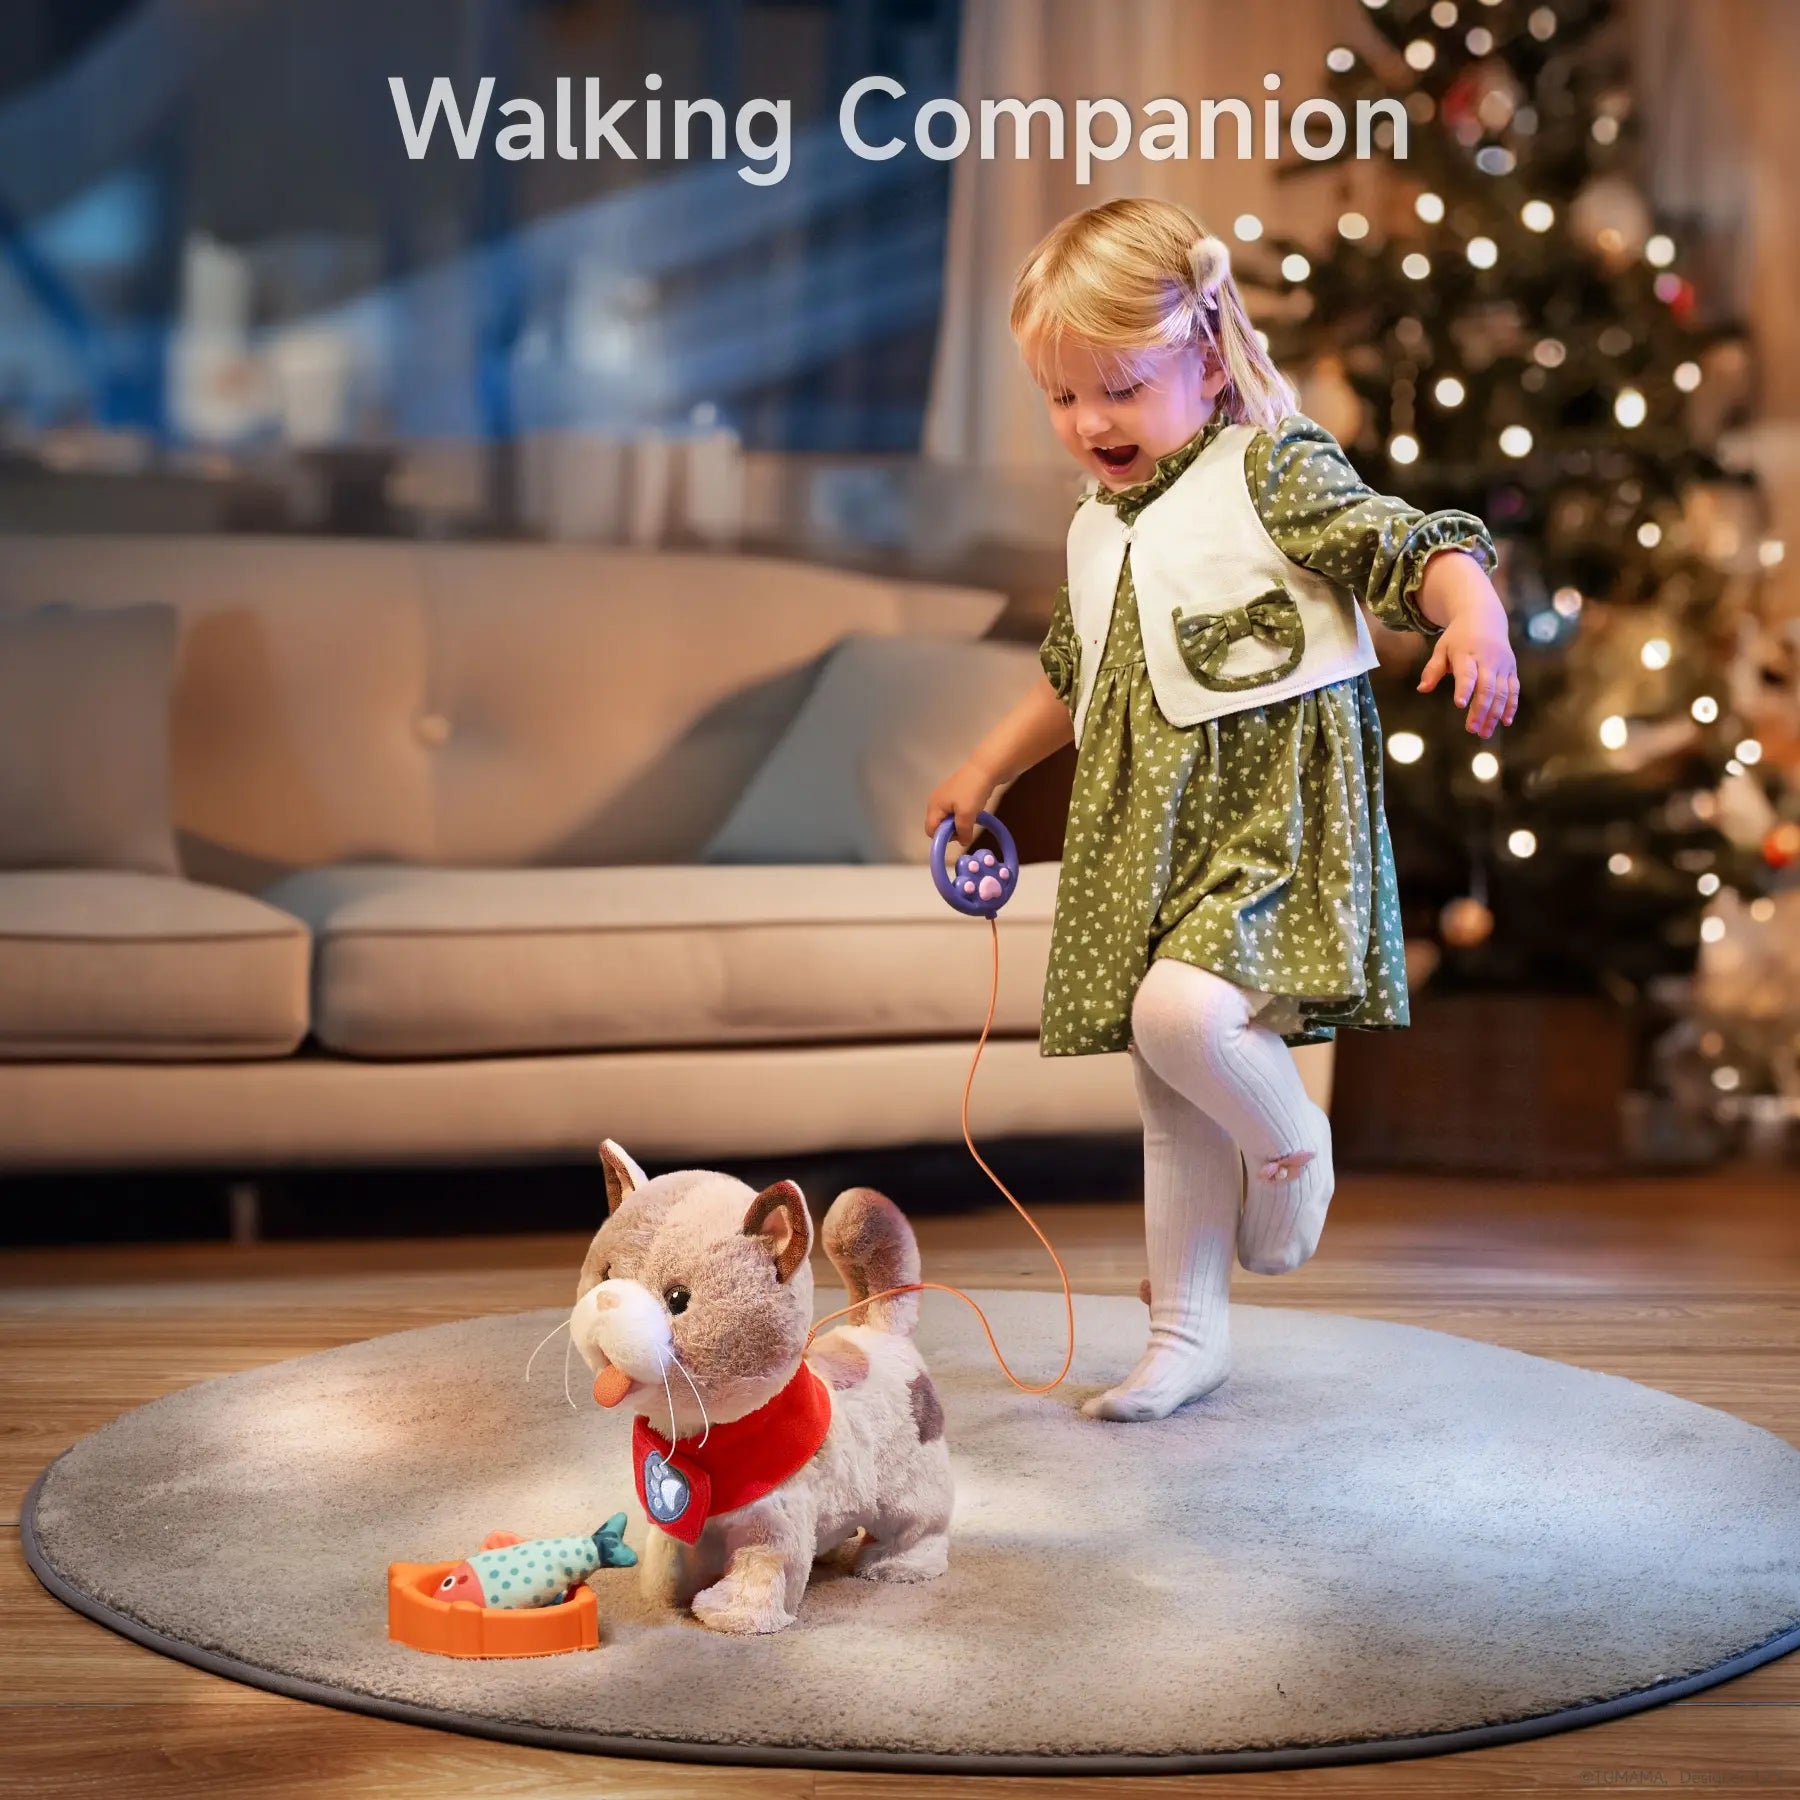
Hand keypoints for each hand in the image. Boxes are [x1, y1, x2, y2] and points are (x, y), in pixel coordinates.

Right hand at [925, 760, 999, 848]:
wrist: (985, 767)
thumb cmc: (972, 791)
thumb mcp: (966, 815)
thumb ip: (962, 831)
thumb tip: (963, 842)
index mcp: (934, 806)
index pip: (930, 830)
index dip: (942, 838)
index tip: (958, 835)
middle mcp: (936, 801)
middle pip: (939, 825)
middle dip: (951, 830)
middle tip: (967, 827)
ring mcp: (946, 796)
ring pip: (949, 818)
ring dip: (959, 822)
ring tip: (972, 817)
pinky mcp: (956, 793)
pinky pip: (956, 810)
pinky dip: (964, 814)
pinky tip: (974, 810)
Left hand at [1417, 598, 1518, 737]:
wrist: (1484, 617)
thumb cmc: (1457, 638)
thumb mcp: (1442, 648)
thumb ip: (1432, 669)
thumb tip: (1422, 689)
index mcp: (1467, 654)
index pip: (1467, 673)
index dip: (1464, 689)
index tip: (1459, 704)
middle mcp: (1487, 660)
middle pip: (1486, 688)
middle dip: (1480, 710)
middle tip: (1471, 729)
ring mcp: (1502, 665)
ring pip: (1502, 692)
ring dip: (1494, 714)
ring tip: (1484, 732)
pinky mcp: (1511, 669)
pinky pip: (1513, 690)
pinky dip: (1510, 706)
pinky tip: (1505, 722)